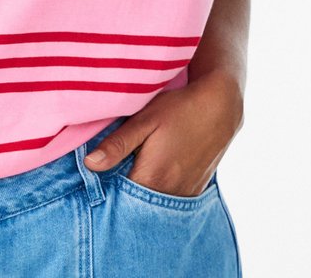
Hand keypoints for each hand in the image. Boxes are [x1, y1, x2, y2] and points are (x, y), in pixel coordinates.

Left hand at [82, 71, 243, 196]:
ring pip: (154, 202)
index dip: (105, 188)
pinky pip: (170, 198)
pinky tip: (151, 171)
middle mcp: (170, 193)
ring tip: (131, 168)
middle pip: (137, 203)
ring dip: (140, 192)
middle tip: (110, 171)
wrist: (220, 107)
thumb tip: (90, 164)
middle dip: (121, 193)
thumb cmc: (179, 109)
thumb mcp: (145, 120)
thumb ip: (118, 144)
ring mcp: (185, 194)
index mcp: (153, 178)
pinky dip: (157, 191)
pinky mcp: (195, 189)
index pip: (119, 198)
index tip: (94, 177)